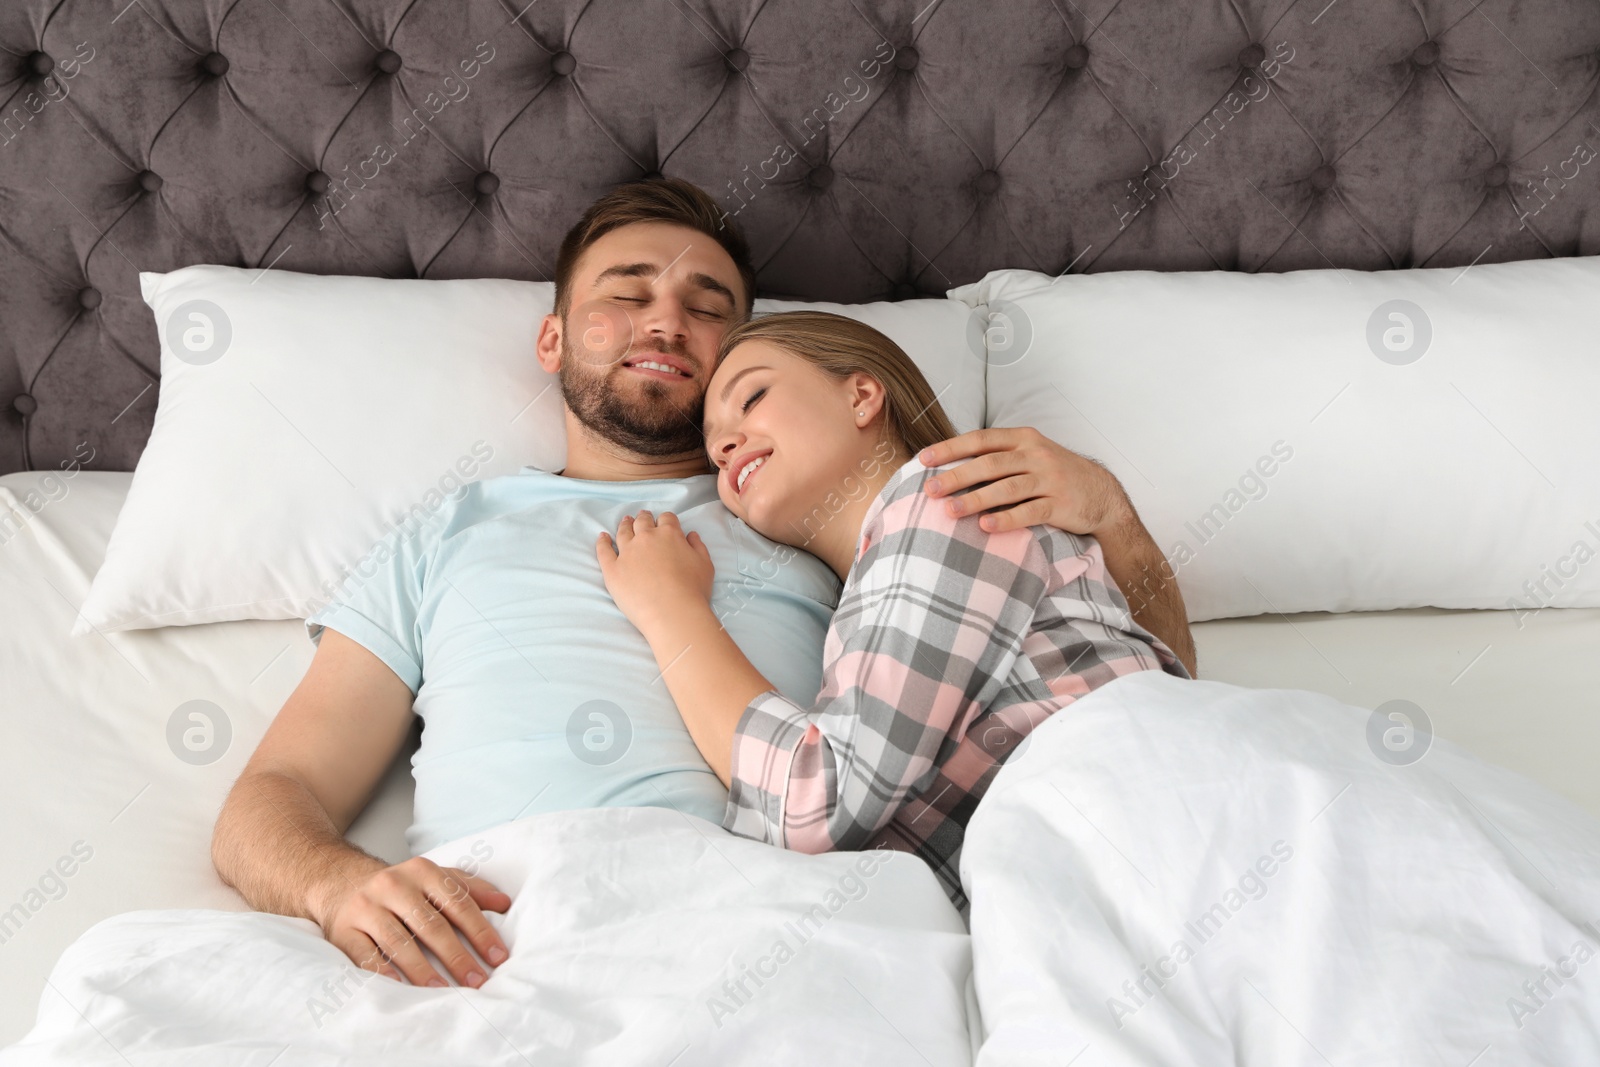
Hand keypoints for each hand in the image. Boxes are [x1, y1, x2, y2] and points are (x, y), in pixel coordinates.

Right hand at [312, 855, 511, 987]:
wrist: (341, 882)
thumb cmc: (401, 888)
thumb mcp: (435, 879)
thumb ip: (470, 889)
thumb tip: (505, 903)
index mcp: (422, 871)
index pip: (458, 903)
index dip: (480, 931)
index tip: (498, 957)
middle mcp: (393, 885)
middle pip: (430, 925)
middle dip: (456, 956)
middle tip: (477, 981)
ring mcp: (366, 907)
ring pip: (398, 941)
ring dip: (422, 969)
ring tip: (443, 992)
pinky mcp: (343, 930)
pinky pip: (364, 954)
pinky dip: (382, 972)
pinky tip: (398, 987)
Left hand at [595, 510, 714, 633]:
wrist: (672, 612)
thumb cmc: (693, 590)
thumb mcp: (705, 565)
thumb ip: (698, 546)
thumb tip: (690, 535)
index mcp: (669, 534)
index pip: (666, 518)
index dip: (666, 520)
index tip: (665, 523)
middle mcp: (646, 538)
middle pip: (642, 521)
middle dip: (644, 518)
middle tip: (643, 517)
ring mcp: (627, 552)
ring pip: (623, 532)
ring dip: (625, 525)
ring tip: (625, 522)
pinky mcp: (612, 568)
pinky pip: (604, 550)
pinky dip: (603, 542)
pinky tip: (603, 537)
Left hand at [918, 426, 1130, 536]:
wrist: (1102, 493)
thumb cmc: (1054, 474)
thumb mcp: (1029, 455)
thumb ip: (997, 456)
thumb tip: (949, 465)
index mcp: (1022, 439)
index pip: (981, 439)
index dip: (951, 448)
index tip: (924, 459)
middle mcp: (1035, 454)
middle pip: (990, 464)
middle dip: (957, 476)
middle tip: (930, 490)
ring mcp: (1049, 479)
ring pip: (1007, 487)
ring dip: (976, 499)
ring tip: (950, 511)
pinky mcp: (1060, 504)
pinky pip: (1030, 512)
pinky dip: (1006, 519)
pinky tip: (986, 526)